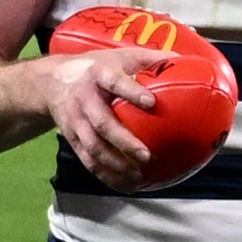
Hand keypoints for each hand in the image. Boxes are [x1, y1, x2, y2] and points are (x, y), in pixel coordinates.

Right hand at [36, 47, 157, 191]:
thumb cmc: (96, 67)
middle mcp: (84, 99)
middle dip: (124, 142)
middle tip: (147, 155)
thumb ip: (152, 59)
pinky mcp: (71, 138)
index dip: (131, 92)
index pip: (115, 82)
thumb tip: (190, 62)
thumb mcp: (120, 56)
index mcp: (99, 75)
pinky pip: (87, 160)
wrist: (50, 82)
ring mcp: (75, 121)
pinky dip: (105, 175)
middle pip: (102, 123)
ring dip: (115, 164)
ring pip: (93, 146)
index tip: (151, 102)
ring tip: (138, 176)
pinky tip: (125, 185)